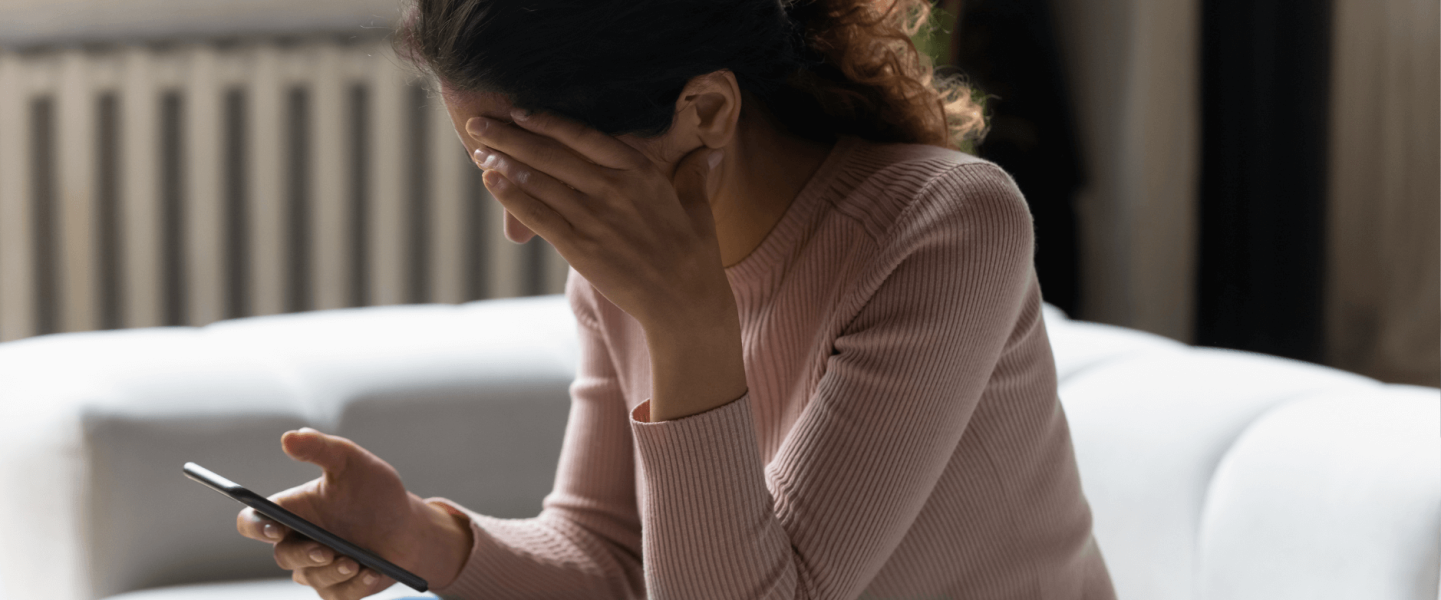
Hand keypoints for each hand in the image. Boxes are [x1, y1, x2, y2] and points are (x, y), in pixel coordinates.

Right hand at [236, 428, 472, 598]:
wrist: (409, 527)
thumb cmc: (376, 492)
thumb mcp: (352, 462)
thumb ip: (321, 448)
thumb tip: (289, 437)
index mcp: (292, 511)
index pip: (253, 522)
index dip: (256, 526)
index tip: (274, 527)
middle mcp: (298, 542)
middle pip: (282, 556)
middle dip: (304, 554)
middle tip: (326, 549)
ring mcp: (315, 569)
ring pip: (309, 578)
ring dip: (332, 570)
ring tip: (356, 561)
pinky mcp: (337, 589)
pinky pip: (337, 595)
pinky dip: (354, 585)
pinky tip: (371, 572)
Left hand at [466, 110, 732, 331]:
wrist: (685, 303)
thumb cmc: (695, 256)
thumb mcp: (697, 208)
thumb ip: (694, 176)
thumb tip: (709, 154)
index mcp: (640, 172)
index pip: (584, 137)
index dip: (547, 122)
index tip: (520, 111)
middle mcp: (613, 188)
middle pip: (552, 154)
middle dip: (511, 136)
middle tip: (480, 123)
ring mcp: (594, 218)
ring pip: (540, 182)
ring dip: (504, 162)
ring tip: (479, 150)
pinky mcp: (580, 247)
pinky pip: (538, 215)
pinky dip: (511, 196)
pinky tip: (491, 180)